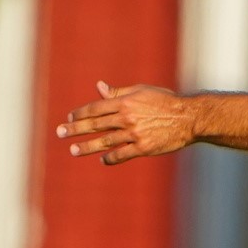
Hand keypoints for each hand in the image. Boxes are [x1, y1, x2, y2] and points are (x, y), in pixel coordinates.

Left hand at [56, 81, 193, 164]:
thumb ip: (119, 93)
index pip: (96, 108)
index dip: (81, 113)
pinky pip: (122, 154)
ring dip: (87, 146)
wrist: (188, 118)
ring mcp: (135, 134)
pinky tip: (102, 159)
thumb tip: (100, 87)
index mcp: (126, 102)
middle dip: (75, 129)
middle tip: (60, 133)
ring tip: (73, 150)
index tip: (69, 118)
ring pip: (105, 141)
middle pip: (95, 124)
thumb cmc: (165, 102)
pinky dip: (111, 157)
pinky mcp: (144, 148)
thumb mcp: (142, 91)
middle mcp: (127, 118)